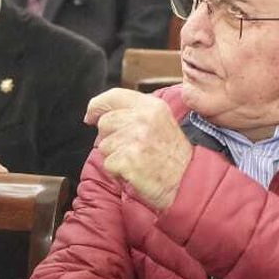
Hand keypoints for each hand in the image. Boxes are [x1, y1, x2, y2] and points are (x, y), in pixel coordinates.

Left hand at [84, 88, 191, 210]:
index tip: (91, 115)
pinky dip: (117, 172)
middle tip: (130, 150)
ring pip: (104, 146)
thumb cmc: (173, 156)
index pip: (114, 96)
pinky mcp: (128, 160)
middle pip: (105, 123)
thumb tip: (97, 114)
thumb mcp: (160, 122)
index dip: (97, 105)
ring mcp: (135, 139)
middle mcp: (143, 119)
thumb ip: (134, 113)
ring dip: (115, 157)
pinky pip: (108, 164)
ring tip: (137, 162)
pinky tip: (135, 173)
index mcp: (152, 106)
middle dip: (110, 138)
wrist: (188, 183)